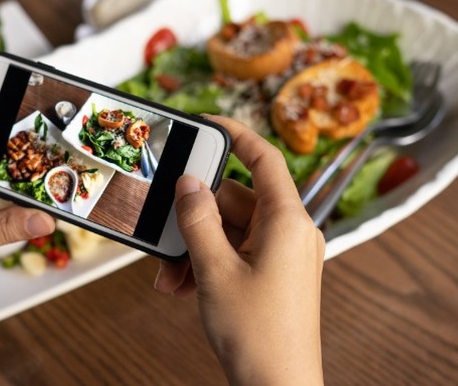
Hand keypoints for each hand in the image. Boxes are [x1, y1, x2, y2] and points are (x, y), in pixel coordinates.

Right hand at [155, 115, 324, 383]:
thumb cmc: (259, 335)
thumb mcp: (215, 270)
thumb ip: (198, 220)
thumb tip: (189, 184)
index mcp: (288, 222)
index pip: (265, 158)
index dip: (236, 134)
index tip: (208, 122)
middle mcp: (291, 233)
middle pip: (236, 201)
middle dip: (195, 220)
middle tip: (166, 239)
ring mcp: (284, 254)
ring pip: (231, 231)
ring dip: (195, 248)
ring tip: (171, 278)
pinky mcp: (275, 273)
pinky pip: (237, 252)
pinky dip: (209, 263)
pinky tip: (183, 285)